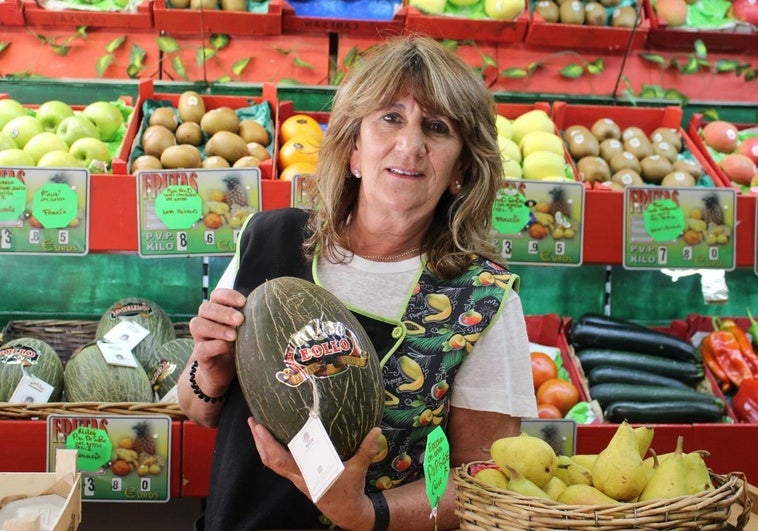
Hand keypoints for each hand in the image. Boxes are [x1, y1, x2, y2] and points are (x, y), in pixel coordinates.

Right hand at [189, 288, 245, 395]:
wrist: (224, 370)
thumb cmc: (236, 344)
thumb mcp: (243, 329)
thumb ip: (247, 318)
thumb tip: (266, 309)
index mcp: (216, 310)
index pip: (216, 295)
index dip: (228, 295)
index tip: (243, 302)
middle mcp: (204, 320)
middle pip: (206, 308)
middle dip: (223, 312)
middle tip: (240, 320)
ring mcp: (200, 337)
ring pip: (198, 325)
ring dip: (217, 328)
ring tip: (234, 336)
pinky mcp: (200, 355)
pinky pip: (201, 347)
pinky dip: (214, 345)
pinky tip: (226, 346)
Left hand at [249, 417, 378, 530]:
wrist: (347, 511)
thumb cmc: (350, 490)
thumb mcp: (359, 469)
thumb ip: (366, 449)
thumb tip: (376, 430)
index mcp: (307, 475)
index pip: (280, 459)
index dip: (268, 444)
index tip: (260, 427)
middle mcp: (297, 477)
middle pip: (270, 460)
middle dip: (259, 441)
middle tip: (252, 421)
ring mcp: (296, 478)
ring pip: (271, 463)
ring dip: (262, 446)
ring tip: (256, 427)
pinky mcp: (298, 477)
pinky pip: (278, 464)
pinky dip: (271, 451)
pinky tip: (271, 440)